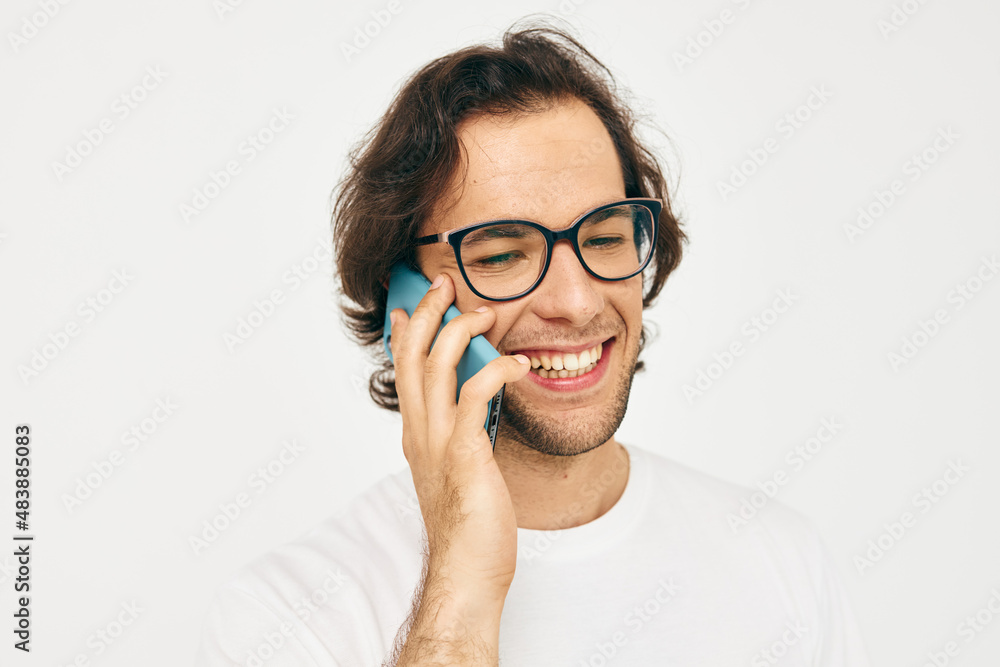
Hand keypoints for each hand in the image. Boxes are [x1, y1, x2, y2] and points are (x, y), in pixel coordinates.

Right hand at [389, 272, 530, 595]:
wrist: (467, 572)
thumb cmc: (469, 526)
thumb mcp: (456, 470)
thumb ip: (457, 437)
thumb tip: (470, 410)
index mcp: (415, 434)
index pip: (402, 370)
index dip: (404, 333)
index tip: (408, 305)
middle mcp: (419, 432)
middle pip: (411, 354)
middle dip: (426, 312)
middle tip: (445, 284)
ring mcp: (438, 442)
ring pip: (435, 365)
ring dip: (458, 329)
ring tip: (484, 311)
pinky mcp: (465, 454)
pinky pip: (475, 395)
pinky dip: (496, 369)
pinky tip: (518, 364)